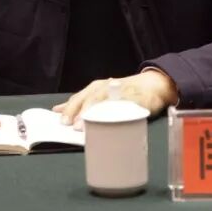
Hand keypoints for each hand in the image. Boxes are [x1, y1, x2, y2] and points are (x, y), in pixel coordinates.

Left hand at [52, 70, 178, 129]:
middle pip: (91, 98)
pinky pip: (127, 105)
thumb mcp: (99, 95)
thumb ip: (80, 103)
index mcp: (95, 88)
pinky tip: (113, 121)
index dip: (70, 109)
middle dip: (82, 112)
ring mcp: (122, 92)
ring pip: (107, 101)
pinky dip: (119, 112)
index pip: (79, 98)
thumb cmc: (121, 92)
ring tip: (91, 124)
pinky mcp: (137, 98)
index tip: (60, 121)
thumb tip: (59, 110)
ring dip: (97, 113)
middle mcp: (107, 87)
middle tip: (74, 126)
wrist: (152, 84)